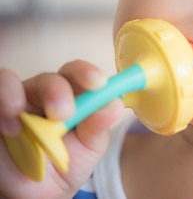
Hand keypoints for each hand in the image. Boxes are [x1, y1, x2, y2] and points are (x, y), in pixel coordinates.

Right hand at [0, 61, 122, 198]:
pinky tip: (11, 127)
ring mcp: (17, 103)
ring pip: (12, 82)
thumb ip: (98, 126)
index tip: (99, 83)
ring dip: (17, 95)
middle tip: (63, 113)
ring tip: (22, 120)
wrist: (38, 193)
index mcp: (74, 97)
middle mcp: (43, 95)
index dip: (88, 73)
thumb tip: (114, 104)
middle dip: (57, 91)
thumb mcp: (88, 147)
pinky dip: (3, 105)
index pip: (80, 75)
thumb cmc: (67, 162)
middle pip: (49, 78)